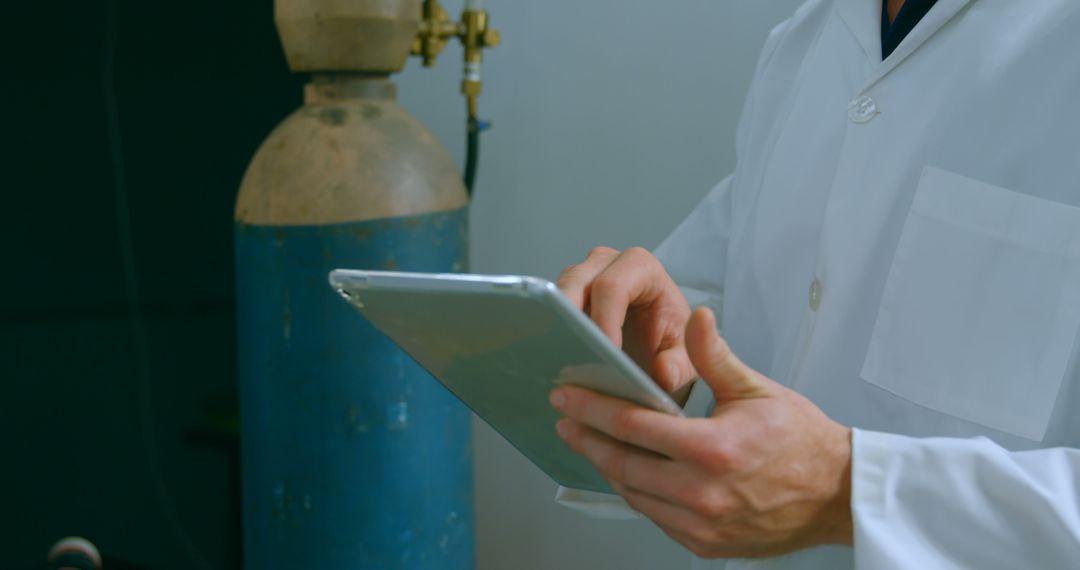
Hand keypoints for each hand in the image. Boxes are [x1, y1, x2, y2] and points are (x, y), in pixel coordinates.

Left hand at [550, 307, 852, 558]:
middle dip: (588, 438)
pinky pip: (654, 516)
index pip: (635, 425)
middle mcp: (702, 493)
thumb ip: (716, 357)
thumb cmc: (801, 441)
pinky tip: (625, 470)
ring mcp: (701, 524)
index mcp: (713, 449)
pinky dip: (635, 492)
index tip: (568, 395)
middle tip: (565, 418)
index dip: (594, 408)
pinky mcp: (703, 544)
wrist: (836, 495)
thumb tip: (696, 318)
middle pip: (623, 464)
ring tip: (588, 440)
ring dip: (607, 466)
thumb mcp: (758, 390)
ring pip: (634, 494)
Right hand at [556, 246, 694, 393]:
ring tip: (565, 359)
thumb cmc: (670, 342)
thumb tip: (662, 372)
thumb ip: (680, 366)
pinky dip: (551, 329)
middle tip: (574, 357)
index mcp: (641, 267)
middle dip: (572, 320)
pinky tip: (556, 355)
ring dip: (558, 325)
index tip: (606, 355)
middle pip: (576, 283)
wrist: (656, 343)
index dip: (604, 320)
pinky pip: (549, 307)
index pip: (613, 286)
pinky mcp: (565, 293)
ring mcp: (582, 275)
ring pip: (557, 294)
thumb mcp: (685, 359)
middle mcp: (607, 262)